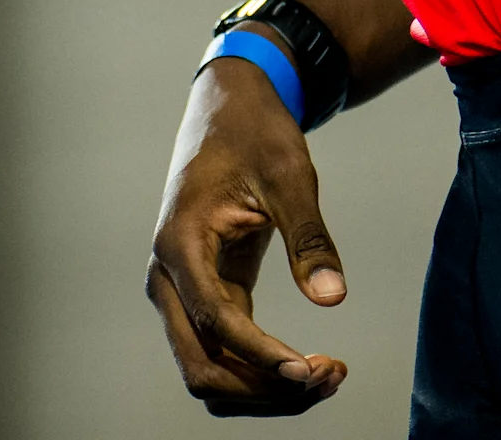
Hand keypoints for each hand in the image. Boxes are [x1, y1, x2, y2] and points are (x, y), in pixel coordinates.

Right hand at [145, 56, 352, 414]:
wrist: (229, 109)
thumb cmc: (255, 134)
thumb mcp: (289, 177)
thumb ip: (309, 238)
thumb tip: (333, 299)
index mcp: (179, 244)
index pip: (216, 322)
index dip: (263, 356)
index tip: (312, 369)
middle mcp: (167, 277)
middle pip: (202, 368)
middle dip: (264, 388)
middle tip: (330, 376)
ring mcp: (181, 292)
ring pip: (210, 372)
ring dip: (264, 391)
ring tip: (329, 377)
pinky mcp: (204, 297)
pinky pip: (225, 354)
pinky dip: (263, 372)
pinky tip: (313, 367)